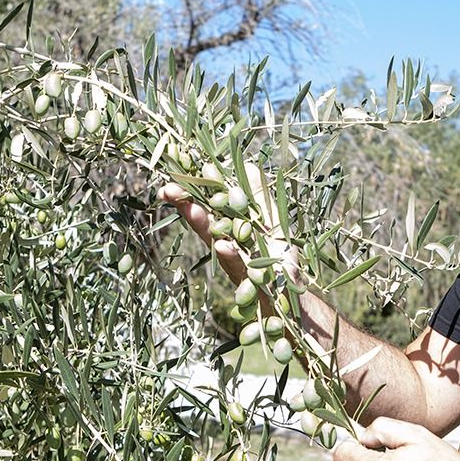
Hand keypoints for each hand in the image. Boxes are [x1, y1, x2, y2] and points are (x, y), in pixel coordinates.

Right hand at [157, 163, 301, 286]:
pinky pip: (236, 266)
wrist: (293, 294)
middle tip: (166, 190)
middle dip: (186, 204)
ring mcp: (234, 262)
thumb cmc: (281, 258)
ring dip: (202, 225)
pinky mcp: (247, 280)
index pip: (208, 204)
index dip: (192, 190)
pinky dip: (229, 256)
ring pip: (215, 241)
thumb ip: (260, 197)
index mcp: (231, 226)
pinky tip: (221, 245)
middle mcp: (228, 242)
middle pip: (204, 220)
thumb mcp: (273, 221)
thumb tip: (249, 166)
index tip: (175, 173)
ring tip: (190, 208)